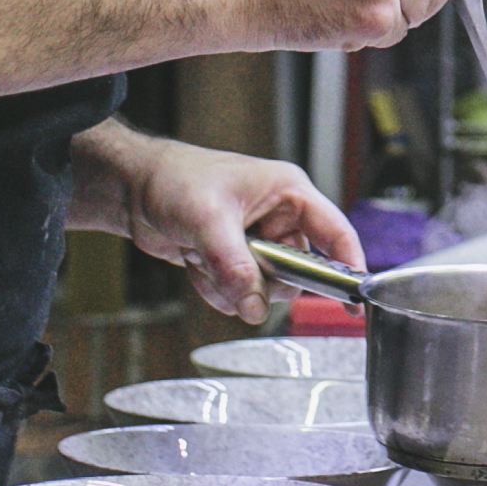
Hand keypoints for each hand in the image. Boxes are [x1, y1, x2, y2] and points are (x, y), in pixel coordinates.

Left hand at [71, 124, 360, 324]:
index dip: (348, 265)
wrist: (135, 190)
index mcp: (288, 193)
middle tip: (237, 271)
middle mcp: (278, 218)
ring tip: (206, 261)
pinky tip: (196, 265)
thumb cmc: (176, 179)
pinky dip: (218, 289)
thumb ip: (235, 265)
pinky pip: (241, 293)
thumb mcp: (209, 219)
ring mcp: (257, 242)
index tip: (352, 299)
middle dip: (264, 281)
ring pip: (266, 288)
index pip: (334, 232)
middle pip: (298, 272)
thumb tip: (255, 306)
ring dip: (235, 287)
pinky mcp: (236, 260)